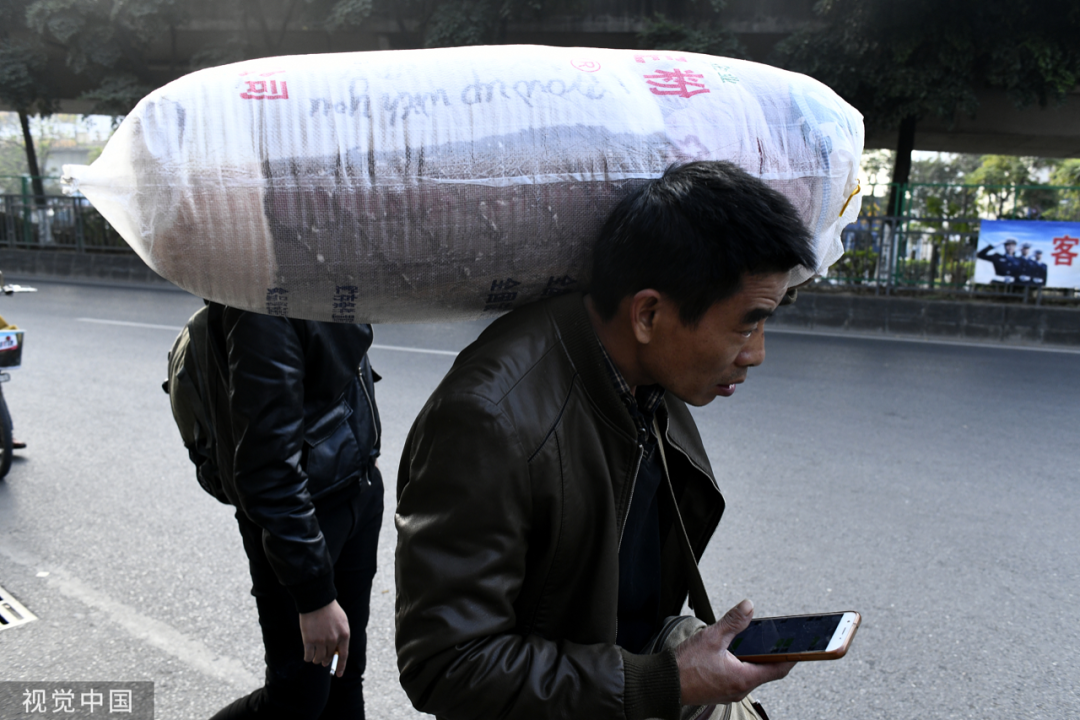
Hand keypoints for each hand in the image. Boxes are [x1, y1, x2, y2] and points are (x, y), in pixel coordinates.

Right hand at [299, 599, 349, 677]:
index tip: (338, 675)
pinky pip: (308, 656)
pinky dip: (308, 657)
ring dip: (316, 659)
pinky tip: (307, 655)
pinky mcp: (309, 641)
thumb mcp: (342, 621)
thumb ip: (341, 636)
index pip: (344, 655)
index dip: (341, 666)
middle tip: (323, 661)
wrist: (316, 600)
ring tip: (314, 656)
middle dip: (326, 660)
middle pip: (330, 657)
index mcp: (344, 634)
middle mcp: (334, 639)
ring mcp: (321, 641)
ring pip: (319, 658)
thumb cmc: (329, 610)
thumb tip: (337, 651)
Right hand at [674, 599, 795, 705]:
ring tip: (755, 644)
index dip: (791, 657)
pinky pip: (738, 678)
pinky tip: (733, 654)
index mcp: (743, 678)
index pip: (778, 669)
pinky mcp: (719, 691)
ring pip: (751, 675)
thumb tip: (749, 607)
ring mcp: (729, 692)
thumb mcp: (711, 637)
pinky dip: (742, 666)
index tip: (802, 648)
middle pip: (766, 672)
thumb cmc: (684, 666)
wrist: (663, 683)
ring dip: (755, 661)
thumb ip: (733, 621)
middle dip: (772, 656)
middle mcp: (739, 689)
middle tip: (778, 641)